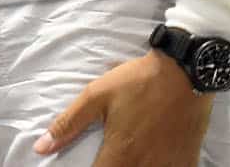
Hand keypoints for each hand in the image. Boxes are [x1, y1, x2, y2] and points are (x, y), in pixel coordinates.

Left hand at [34, 50, 214, 165]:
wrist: (185, 71)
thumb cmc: (138, 81)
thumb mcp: (96, 96)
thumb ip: (68, 124)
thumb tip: (41, 147)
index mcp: (120, 153)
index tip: (90, 165)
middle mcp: (145, 165)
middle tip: (108, 158)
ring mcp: (168, 165)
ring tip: (128, 157)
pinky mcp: (187, 159)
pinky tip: (155, 160)